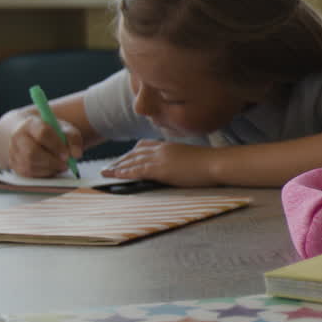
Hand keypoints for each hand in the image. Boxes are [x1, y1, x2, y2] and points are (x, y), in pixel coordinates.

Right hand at [6, 112, 84, 177]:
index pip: (42, 133)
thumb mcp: (65, 129)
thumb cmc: (52, 131)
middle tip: (66, 165)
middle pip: (32, 152)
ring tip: (61, 166)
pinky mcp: (13, 163)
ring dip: (48, 169)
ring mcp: (13, 151)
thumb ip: (73, 139)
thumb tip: (76, 154)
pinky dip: (43, 174)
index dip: (56, 146)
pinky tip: (52, 169)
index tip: (67, 155)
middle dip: (51, 161)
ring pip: (29, 165)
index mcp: (31, 124)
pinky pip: (27, 173)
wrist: (31, 133)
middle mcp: (18, 137)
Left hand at [101, 139, 218, 186]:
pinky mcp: (160, 169)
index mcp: (169, 145)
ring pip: (132, 161)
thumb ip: (179, 159)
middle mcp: (161, 149)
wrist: (216, 163)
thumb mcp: (191, 158)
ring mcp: (160, 158)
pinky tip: (115, 175)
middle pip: (134, 153)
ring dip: (117, 167)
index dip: (131, 152)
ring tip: (105, 173)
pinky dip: (124, 172)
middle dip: (120, 160)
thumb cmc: (210, 163)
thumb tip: (175, 167)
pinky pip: (137, 170)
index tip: (123, 158)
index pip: (144, 146)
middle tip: (107, 168)